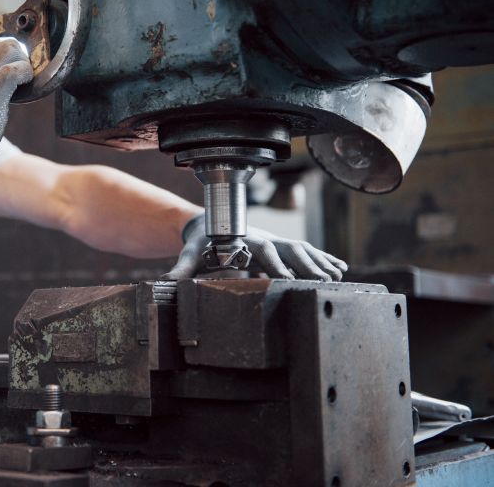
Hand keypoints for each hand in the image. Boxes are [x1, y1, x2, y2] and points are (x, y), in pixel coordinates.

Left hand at [164, 216, 347, 280]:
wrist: (206, 223)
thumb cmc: (200, 239)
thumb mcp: (190, 252)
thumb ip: (180, 268)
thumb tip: (165, 283)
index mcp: (244, 240)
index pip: (263, 251)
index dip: (274, 263)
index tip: (286, 277)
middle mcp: (263, 238)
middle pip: (290, 249)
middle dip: (307, 264)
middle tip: (324, 281)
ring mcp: (274, 241)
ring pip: (302, 249)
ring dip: (320, 263)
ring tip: (338, 277)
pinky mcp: (279, 246)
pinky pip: (306, 252)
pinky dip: (324, 259)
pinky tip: (341, 269)